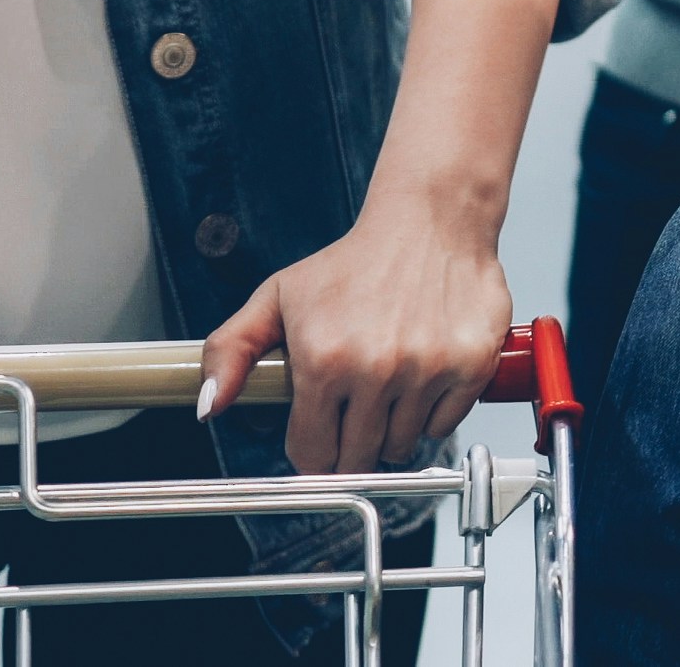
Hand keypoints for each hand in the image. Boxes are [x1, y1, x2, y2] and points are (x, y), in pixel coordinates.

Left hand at [199, 200, 511, 473]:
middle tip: (354, 416)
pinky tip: (423, 377)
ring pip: (403, 447)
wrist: (431, 220)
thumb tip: (208, 406)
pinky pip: (445, 424)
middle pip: (358, 459)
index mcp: (324, 359)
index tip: (318, 441)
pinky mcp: (471, 366)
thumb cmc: (356, 260)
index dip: (311, 453)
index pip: (312, 453)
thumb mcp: (278, 296)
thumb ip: (230, 350)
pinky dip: (433, 413)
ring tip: (389, 390)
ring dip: (393, 431)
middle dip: (351, 447)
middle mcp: (377, 369)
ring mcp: (428, 370)